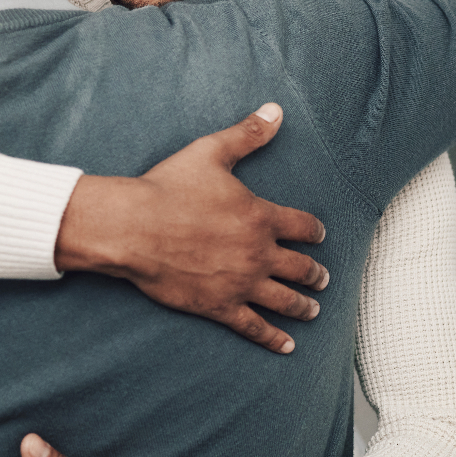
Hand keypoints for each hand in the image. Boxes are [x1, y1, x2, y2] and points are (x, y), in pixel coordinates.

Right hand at [54, 103, 328, 352]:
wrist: (134, 228)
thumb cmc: (169, 188)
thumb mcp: (210, 152)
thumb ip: (247, 134)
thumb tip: (275, 110)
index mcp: (261, 217)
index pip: (303, 226)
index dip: (314, 231)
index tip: (319, 236)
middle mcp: (259, 254)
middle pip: (301, 267)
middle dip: (315, 273)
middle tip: (321, 278)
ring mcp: (241, 283)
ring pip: (285, 300)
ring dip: (304, 305)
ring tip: (313, 310)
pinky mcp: (220, 306)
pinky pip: (254, 327)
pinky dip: (273, 338)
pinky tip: (287, 346)